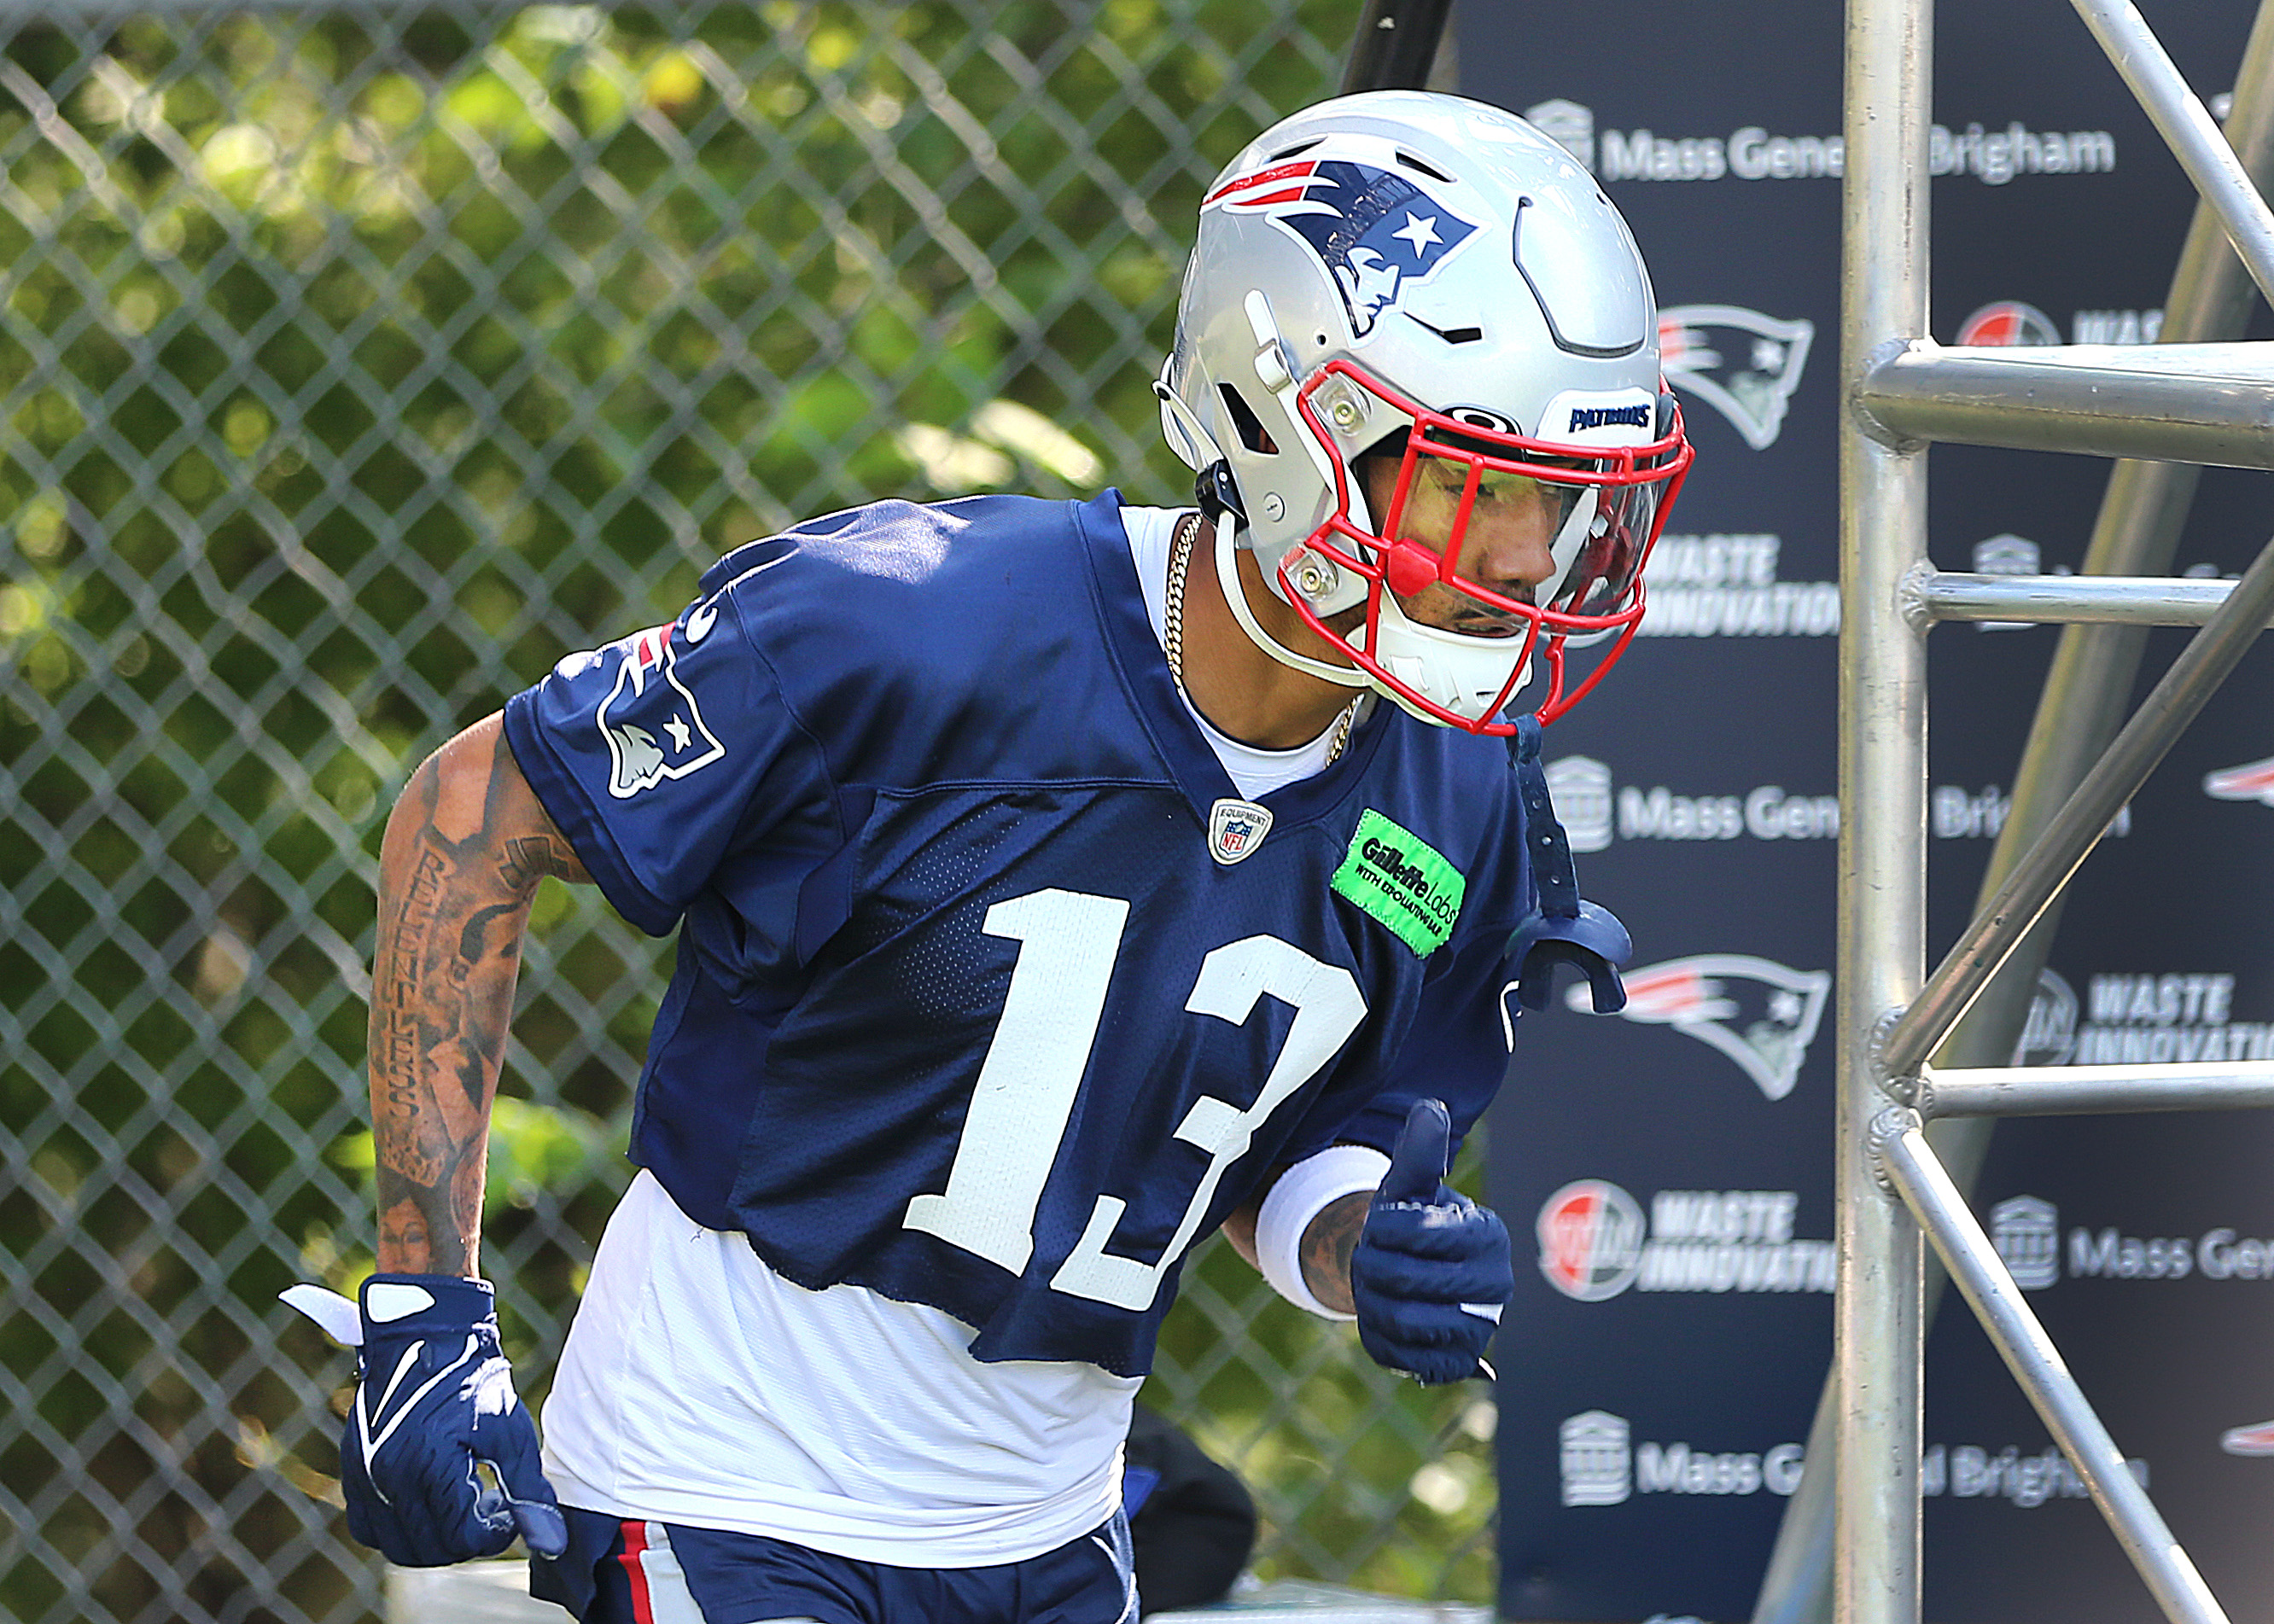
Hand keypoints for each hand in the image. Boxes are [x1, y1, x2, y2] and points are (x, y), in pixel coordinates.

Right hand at [285, 1274, 566, 1564]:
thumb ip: (528, 1490)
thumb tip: (552, 1542)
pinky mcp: (353, 1472)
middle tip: (490, 1511)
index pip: (463, 1538)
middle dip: (466, 1541)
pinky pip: (369, 1528)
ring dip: (434, 1541)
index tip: (510, 1514)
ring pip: (398, 1546)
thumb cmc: (473, 1377)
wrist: (425, 1334)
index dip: (494, 1535)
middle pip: (430, 1550)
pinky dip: (399, 1530)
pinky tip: (429, 1504)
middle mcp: (388, 1476)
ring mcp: (365, 1477)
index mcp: (428, 1464)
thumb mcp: (510, 1429)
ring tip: (462, 1508)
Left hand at [1349, 1099, 1510, 1384]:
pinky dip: (1379, 1334)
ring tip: (1376, 1286)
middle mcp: (1496, 1285)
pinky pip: (1401, 1355)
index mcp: (1489, 1234)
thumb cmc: (1415, 1223)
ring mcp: (1480, 1328)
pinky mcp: (1456, 1362)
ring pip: (1399, 1319)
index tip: (1381, 1225)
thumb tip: (1430, 1109)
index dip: (1380, 1227)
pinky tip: (1385, 1316)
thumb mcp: (1413, 1185)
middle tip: (1370, 1257)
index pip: (1413, 1230)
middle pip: (1401, 1278)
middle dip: (1370, 1264)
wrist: (1416, 1275)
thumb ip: (1420, 1150)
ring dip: (1371, 1300)